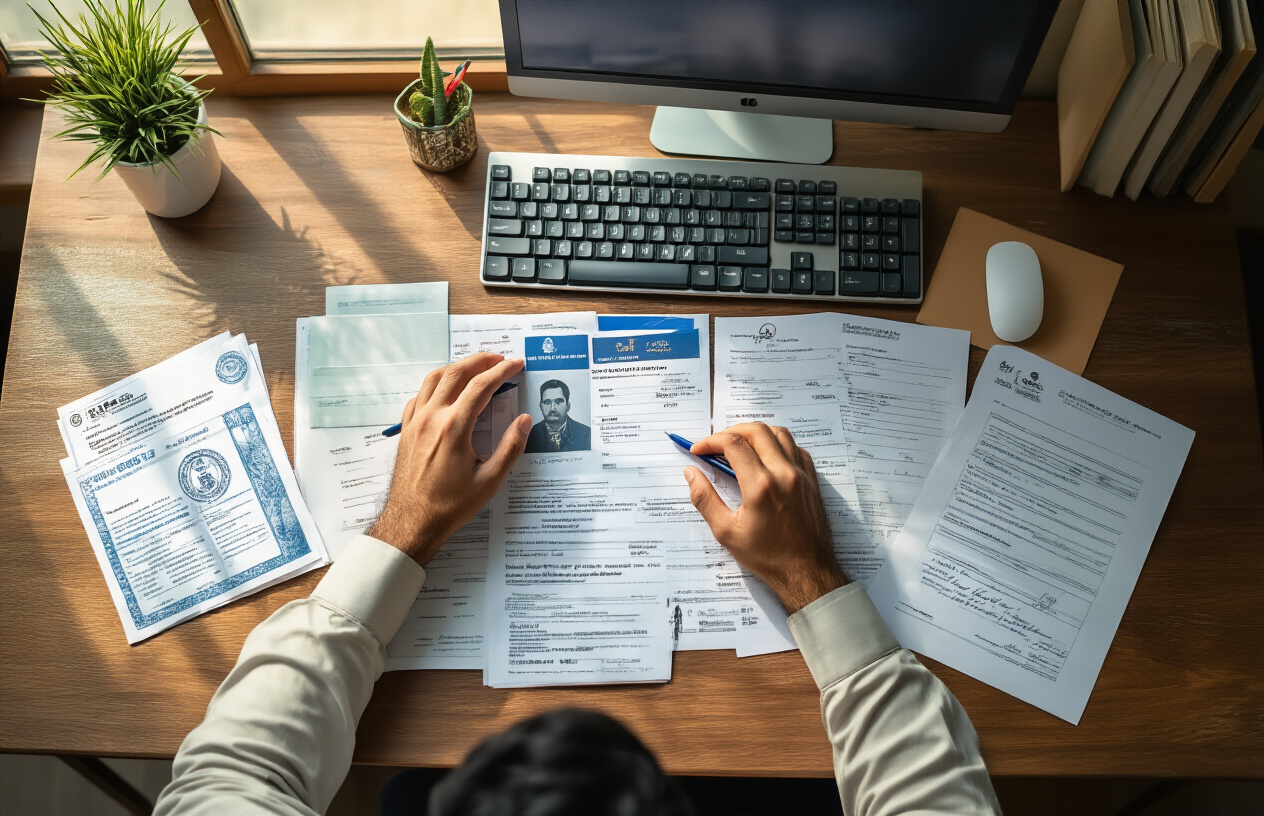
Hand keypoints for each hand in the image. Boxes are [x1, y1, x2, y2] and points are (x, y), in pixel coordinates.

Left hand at [368, 353, 531, 564]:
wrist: (411, 521)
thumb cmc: (449, 505)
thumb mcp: (489, 481)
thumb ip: (510, 448)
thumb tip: (524, 421)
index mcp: (454, 427)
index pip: (481, 385)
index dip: (502, 370)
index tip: (516, 364)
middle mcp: (431, 417)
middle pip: (456, 372)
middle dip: (481, 360)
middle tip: (500, 358)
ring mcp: (415, 421)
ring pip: (434, 378)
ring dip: (457, 367)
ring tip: (476, 368)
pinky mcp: (406, 429)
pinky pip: (419, 395)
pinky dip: (436, 384)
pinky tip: (447, 391)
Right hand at [683, 423, 846, 614]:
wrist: (805, 571)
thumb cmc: (767, 556)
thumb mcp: (726, 532)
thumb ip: (704, 498)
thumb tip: (691, 473)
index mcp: (760, 485)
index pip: (732, 444)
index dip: (710, 442)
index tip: (698, 450)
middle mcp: (784, 473)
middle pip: (756, 431)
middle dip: (731, 431)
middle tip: (716, 445)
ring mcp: (801, 474)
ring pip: (778, 433)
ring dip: (756, 433)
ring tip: (739, 446)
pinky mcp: (812, 479)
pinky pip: (796, 447)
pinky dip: (778, 444)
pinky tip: (766, 457)